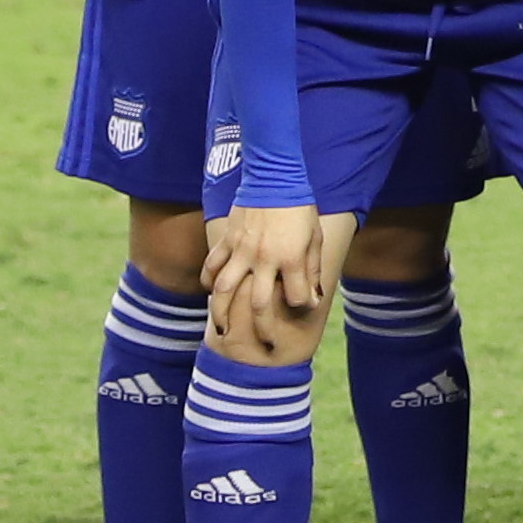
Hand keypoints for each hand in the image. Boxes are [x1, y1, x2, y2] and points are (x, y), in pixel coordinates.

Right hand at [204, 200, 327, 334]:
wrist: (274, 178)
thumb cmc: (300, 210)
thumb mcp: (315, 238)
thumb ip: (312, 269)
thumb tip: (313, 298)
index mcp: (290, 258)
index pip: (297, 296)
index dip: (303, 306)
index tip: (303, 308)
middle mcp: (264, 259)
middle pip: (257, 304)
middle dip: (262, 328)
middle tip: (265, 345)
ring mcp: (241, 250)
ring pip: (224, 290)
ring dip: (222, 314)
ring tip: (224, 331)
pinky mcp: (227, 241)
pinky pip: (212, 266)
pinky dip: (208, 282)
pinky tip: (210, 293)